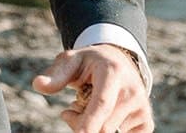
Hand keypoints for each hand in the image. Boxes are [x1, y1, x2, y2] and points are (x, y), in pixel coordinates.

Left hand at [32, 45, 152, 132]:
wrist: (118, 62)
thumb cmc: (89, 63)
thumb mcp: (70, 61)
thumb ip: (55, 75)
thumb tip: (38, 85)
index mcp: (113, 72)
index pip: (101, 104)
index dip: (88, 122)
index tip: (80, 132)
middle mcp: (133, 91)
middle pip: (104, 126)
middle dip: (82, 125)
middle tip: (72, 109)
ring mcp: (142, 108)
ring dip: (94, 127)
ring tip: (88, 106)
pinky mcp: (147, 122)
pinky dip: (109, 132)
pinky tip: (103, 116)